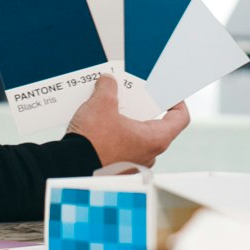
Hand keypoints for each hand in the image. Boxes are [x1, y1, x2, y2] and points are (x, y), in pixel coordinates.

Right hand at [68, 74, 189, 167]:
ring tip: (112, 104)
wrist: (69, 167)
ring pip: (137, 136)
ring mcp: (133, 164)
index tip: (168, 91)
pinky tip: (101, 121)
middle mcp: (148, 154)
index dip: (177, 101)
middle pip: (155, 125)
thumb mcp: (102, 104)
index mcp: (155, 140)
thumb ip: (108, 88)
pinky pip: (123, 146)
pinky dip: (116, 133)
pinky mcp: (117, 169)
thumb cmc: (92, 141)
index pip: (180, 118)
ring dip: (127, 120)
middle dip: (143, 106)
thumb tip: (108, 81)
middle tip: (133, 93)